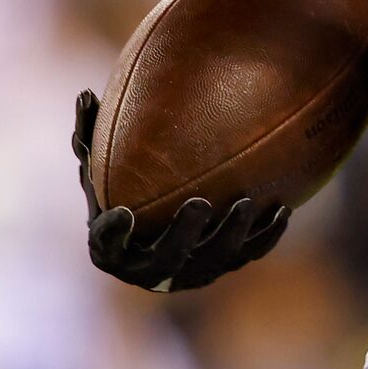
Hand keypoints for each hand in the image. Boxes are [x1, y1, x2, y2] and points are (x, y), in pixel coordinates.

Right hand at [72, 92, 286, 291]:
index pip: (107, 245)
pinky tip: (283, 208)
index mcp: (111, 246)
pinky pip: (245, 256)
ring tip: (247, 204)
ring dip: (231, 236)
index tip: (123, 213)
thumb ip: (89, 134)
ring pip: (212, 262)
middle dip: (185, 235)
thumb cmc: (118, 187)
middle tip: (200, 204)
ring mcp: (187, 273)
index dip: (113, 234)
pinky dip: (264, 236)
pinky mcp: (219, 267)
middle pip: (167, 261)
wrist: (151, 224)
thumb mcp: (98, 163)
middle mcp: (148, 268)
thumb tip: (85, 94)